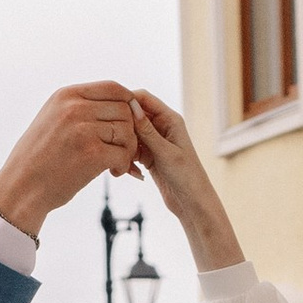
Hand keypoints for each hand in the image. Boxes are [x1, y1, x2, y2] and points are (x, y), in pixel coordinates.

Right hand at [0, 84, 141, 237]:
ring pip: (127, 131)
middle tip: (122, 149)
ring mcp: (83, 129)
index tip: (129, 124)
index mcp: (66, 95)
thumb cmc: (38, 159)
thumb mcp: (52, 119)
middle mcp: (75, 107)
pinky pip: (123, 154)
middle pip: (125, 110)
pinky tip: (113, 172)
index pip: (113, 87)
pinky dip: (123, 165)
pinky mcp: (91, 153)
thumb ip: (78, 108)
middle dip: (130, 131)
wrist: (21, 187)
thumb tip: (117, 105)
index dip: (129, 105)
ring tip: (115, 163)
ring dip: (128, 150)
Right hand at [129, 91, 244, 272]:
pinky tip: (127, 170)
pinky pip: (132, 150)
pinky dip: (127, 157)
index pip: (144, 98)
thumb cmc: (186, 177)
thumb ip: (147, 130)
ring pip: (131, 134)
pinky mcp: (150, 157)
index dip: (127, 99)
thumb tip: (131, 105)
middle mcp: (162, 127)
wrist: (192, 204)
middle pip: (135, 115)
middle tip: (111, 137)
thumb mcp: (164, 152)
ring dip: (124, 144)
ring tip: (120, 158)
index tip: (110, 108)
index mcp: (170, 119)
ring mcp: (155, 142)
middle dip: (122, 124)